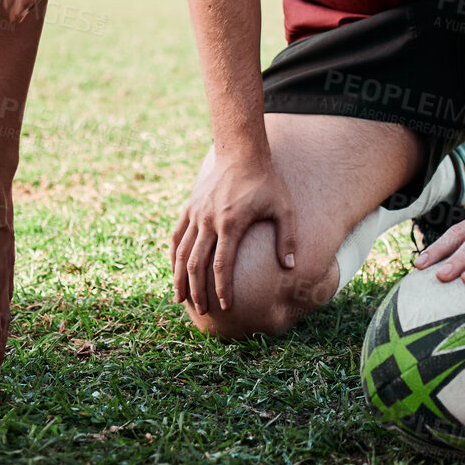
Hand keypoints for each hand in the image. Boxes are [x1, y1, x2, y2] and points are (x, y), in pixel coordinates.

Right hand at [170, 148, 297, 314]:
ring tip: (180, 298)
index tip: (225, 306)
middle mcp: (209, 220)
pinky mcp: (190, 207)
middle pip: (196, 263)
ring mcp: (196, 213)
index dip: (222, 288)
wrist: (242, 153)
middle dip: (198, 290)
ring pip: (181, 252)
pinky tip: (175, 270)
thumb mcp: (283, 208)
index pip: (222, 264)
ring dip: (179, 277)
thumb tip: (290, 267)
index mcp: (231, 223)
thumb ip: (287, 238)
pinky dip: (174, 255)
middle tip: (202, 311)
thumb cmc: (267, 182)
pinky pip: (176, 236)